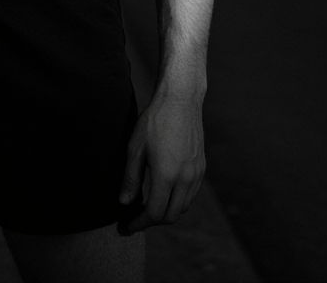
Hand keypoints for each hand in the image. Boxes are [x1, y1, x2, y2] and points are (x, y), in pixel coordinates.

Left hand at [117, 93, 204, 233]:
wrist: (180, 101)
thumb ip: (130, 177)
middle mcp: (185, 179)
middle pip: (170, 215)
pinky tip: (165, 191)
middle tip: (135, 218)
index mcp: (167, 175)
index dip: (139, 223)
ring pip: (182, 207)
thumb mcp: (135, 147)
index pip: (154, 213)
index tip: (126, 226)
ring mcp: (196, 174)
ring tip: (148, 205)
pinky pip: (191, 194)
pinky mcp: (202, 168)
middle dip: (152, 221)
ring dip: (166, 211)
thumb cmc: (155, 120)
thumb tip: (124, 202)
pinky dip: (177, 200)